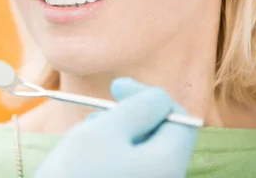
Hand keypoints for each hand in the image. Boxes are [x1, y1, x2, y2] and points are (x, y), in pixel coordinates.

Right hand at [34, 78, 197, 177]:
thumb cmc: (76, 174)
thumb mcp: (105, 129)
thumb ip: (138, 108)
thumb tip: (159, 98)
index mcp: (168, 163)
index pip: (179, 116)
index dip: (147, 95)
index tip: (116, 87)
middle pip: (159, 134)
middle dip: (127, 116)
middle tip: (94, 114)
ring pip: (140, 150)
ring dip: (114, 134)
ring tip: (83, 138)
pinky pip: (128, 167)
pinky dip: (109, 154)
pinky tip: (83, 157)